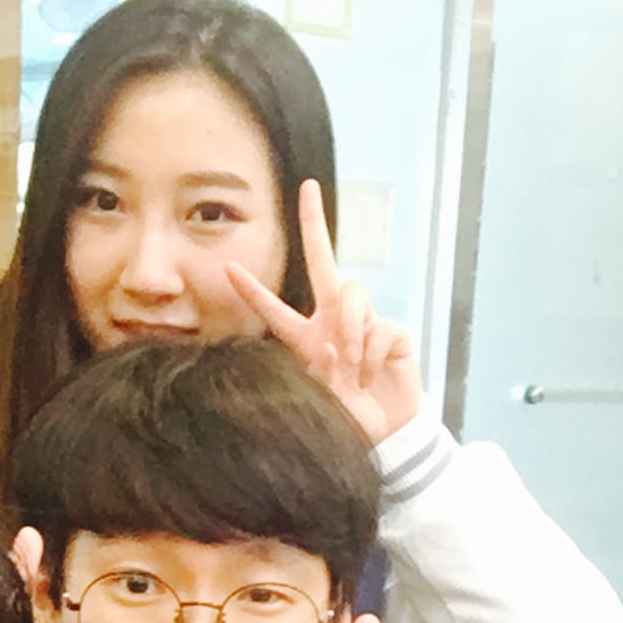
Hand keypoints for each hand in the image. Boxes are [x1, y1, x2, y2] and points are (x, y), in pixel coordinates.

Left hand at [227, 179, 423, 444]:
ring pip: (353, 294)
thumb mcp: (323, 400)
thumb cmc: (351, 417)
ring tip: (353, 363)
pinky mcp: (394, 332)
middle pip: (324, 262)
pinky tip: (372, 373)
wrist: (389, 434)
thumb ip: (319, 372)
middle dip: (315, 224)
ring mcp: (365, 323)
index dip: (253, 291)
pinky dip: (374, 351)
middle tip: (309, 189)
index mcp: (307, 338)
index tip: (229, 268)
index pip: (275, 310)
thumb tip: (329, 345)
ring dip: (351, 329)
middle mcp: (334, 321)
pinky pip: (381, 327)